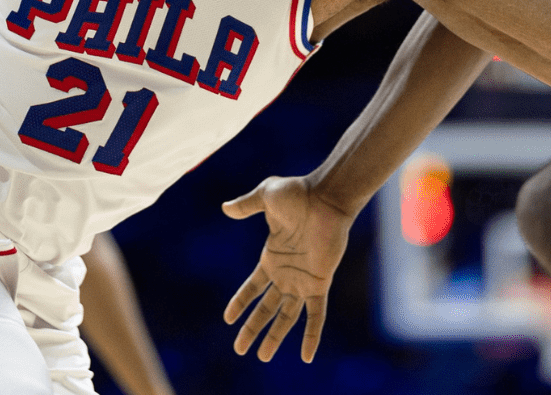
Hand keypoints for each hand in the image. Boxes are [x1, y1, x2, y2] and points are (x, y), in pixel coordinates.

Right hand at [222, 176, 352, 362]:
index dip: (240, 303)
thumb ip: (246, 205)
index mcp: (272, 257)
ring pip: (286, 317)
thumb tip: (225, 208)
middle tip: (239, 349)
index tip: (228, 319)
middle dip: (252, 329)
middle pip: (265, 308)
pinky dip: (311, 335)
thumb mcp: (264, 197)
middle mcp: (286, 274)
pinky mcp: (319, 283)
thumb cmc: (296, 193)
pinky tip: (306, 356)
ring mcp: (303, 281)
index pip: (252, 287)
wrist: (325, 198)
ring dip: (274, 337)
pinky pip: (316, 315)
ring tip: (262, 357)